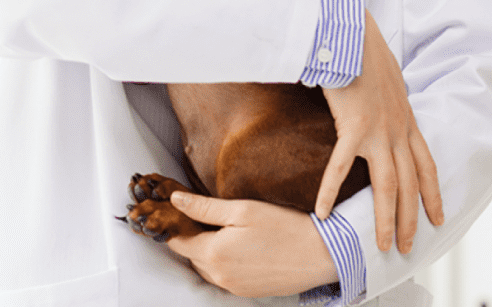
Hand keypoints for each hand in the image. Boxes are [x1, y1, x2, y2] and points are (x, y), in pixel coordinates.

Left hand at [167, 190, 337, 297]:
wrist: (319, 254)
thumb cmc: (283, 226)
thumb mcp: (242, 209)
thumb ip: (205, 207)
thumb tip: (175, 200)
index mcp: (215, 254)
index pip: (178, 242)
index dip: (173, 225)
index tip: (172, 210)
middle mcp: (220, 276)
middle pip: (191, 255)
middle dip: (190, 236)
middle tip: (198, 212)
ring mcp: (234, 287)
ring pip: (207, 267)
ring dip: (206, 249)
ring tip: (219, 227)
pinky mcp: (247, 291)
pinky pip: (223, 276)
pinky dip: (222, 261)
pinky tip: (237, 244)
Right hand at [315, 10, 444, 253]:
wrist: (353, 32)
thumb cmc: (365, 48)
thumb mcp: (389, 76)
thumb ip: (390, 96)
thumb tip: (385, 102)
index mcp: (406, 118)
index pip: (427, 165)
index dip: (433, 194)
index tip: (437, 218)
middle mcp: (397, 129)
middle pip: (410, 184)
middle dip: (411, 219)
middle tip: (407, 247)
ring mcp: (377, 130)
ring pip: (387, 185)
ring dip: (386, 218)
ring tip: (383, 244)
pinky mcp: (352, 126)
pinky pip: (339, 167)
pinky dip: (330, 191)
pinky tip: (324, 212)